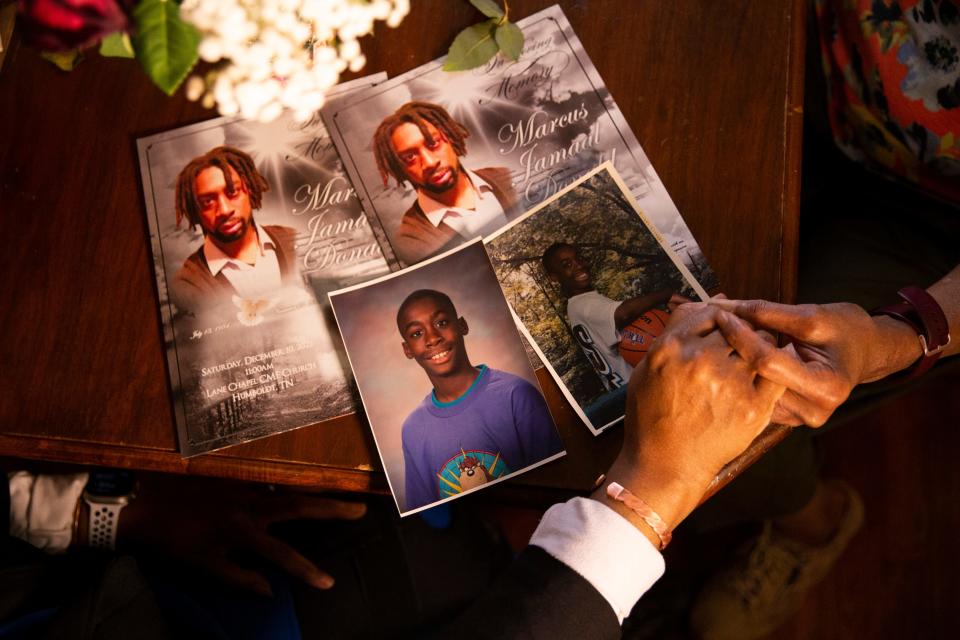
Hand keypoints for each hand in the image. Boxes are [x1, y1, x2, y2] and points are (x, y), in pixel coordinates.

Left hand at [117, 476, 365, 596]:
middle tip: (360, 508)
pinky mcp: (234, 474)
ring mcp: (243, 485)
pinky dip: (288, 479)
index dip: (308, 571)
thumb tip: (270, 589)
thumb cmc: (172, 542)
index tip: (329, 582)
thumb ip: (239, 578)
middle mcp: (250, 504)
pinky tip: (301, 478)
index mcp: (243, 530)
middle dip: (332, 509)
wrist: (143, 505)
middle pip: (300, 506)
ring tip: (340, 492)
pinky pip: (268, 477)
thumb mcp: (203, 567)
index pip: (284, 556)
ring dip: (314, 489)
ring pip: (286, 486)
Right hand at [597, 305, 783, 536]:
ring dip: (760, 346)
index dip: (718, 316)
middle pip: (735, 326)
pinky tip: (768, 372)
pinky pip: (775, 373)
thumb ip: (672, 333)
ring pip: (760, 344)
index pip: (706, 313)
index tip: (722, 324)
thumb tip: (701, 304)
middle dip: (740, 330)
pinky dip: (776, 368)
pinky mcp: (753, 406)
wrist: (665, 465)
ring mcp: (730, 383)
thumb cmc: (652, 417)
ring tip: (753, 358)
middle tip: (740, 341)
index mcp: (671, 348)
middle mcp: (701, 360)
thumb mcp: (647, 368)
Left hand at [710, 299, 921, 426]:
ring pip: (751, 390)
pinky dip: (742, 375)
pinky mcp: (785, 417)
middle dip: (732, 349)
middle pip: (756, 379)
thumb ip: (768, 313)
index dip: (741, 335)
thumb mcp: (811, 315)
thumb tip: (723, 306)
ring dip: (732, 363)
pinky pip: (755, 395)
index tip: (721, 314)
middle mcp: (813, 411)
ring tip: (717, 340)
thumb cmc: (844, 330)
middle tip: (711, 326)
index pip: (768, 361)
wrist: (864, 352)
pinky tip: (730, 358)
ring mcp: (798, 419)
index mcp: (825, 386)